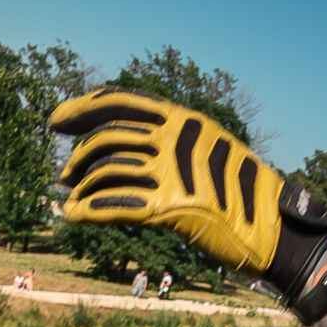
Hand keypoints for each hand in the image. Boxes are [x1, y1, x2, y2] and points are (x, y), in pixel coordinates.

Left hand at [49, 90, 326, 313]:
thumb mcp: (206, 148)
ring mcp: (173, 171)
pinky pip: (115, 205)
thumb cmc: (236, 189)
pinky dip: (88, 210)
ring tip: (70, 198)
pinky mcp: (171, 207)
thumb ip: (169, 140)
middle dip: (78, 157)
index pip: (122, 101)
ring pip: (107, 170)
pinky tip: (73, 215)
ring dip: (81, 186)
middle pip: (108, 137)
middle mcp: (175, 139)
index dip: (83, 108)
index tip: (56, 120)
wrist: (270, 225)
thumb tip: (125, 144)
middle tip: (65, 175)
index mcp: (182, 119)